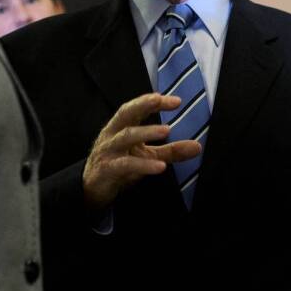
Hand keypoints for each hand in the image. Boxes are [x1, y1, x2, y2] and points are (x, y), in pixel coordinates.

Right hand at [82, 93, 201, 210]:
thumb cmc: (120, 166)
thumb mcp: (148, 157)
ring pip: (125, 137)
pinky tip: (160, 167)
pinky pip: (126, 165)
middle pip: (126, 114)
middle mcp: (113, 135)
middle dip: (142, 104)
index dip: (152, 101)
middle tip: (160, 100)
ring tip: (166, 131)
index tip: (175, 100)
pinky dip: (143, 165)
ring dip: (146, 132)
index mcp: (121, 127)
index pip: (136, 108)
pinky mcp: (107, 170)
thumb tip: (197, 146)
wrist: (92, 190)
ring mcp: (108, 152)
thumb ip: (171, 151)